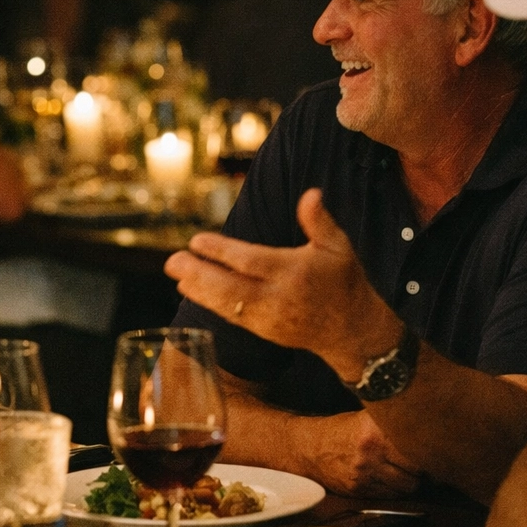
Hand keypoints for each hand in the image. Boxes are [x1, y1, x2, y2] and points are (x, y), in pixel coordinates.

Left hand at [165, 189, 399, 372]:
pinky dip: (210, 304)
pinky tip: (190, 290)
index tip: (196, 240)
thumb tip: (310, 193)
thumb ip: (321, 222)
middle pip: (232, 288)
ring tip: (175, 274)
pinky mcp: (265, 332)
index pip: (251, 262)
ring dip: (198, 290)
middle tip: (172, 260)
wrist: (354, 332)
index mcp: (296, 273)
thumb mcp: (340, 248)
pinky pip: (232, 317)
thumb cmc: (344, 281)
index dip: (221, 252)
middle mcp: (279, 298)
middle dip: (199, 275)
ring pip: (227, 305)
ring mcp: (270, 319)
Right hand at [285, 411, 421, 497]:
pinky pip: (391, 496)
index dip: (429, 451)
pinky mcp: (360, 490)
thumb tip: (427, 429)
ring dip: (411, 482)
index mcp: (374, 431)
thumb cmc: (341, 431)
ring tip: (408, 473)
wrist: (308, 449)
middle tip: (425, 464)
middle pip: (416, 470)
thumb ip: (391, 425)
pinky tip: (391, 480)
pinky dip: (396, 490)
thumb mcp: (365, 419)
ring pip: (407, 487)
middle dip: (423, 469)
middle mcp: (370, 453)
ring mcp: (364, 474)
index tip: (434, 451)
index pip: (416, 447)